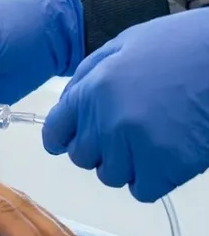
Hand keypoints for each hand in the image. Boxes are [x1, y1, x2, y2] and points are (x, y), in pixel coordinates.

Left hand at [43, 8, 208, 201]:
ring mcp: (136, 146)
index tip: (71, 140)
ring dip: (126, 164)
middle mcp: (106, 121)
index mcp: (92, 90)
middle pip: (82, 157)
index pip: (55, 131)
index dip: (63, 137)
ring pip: (111, 176)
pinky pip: (142, 190)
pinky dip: (151, 179)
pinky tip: (165, 157)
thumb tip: (69, 103)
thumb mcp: (124, 45)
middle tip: (127, 134)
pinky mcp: (167, 167)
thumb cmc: (181, 45)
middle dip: (99, 149)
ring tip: (152, 140)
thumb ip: (90, 75)